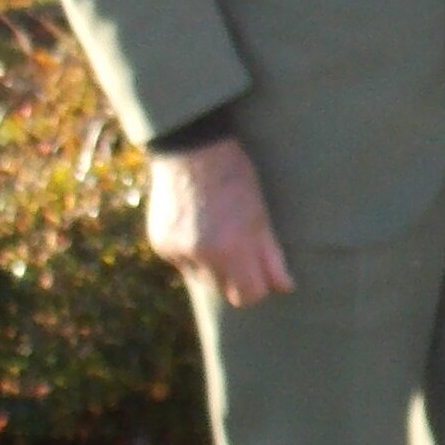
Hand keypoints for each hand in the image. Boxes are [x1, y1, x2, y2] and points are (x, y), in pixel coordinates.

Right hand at [148, 137, 295, 305]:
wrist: (191, 148)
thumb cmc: (236, 177)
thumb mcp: (261, 215)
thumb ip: (271, 256)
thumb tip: (285, 287)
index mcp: (231, 249)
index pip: (247, 296)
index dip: (257, 286)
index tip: (262, 271)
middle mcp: (201, 256)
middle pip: (224, 292)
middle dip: (236, 278)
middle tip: (241, 249)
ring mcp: (176, 251)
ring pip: (201, 280)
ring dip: (213, 267)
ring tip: (219, 233)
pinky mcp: (159, 243)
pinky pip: (181, 264)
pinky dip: (192, 253)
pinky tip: (198, 225)